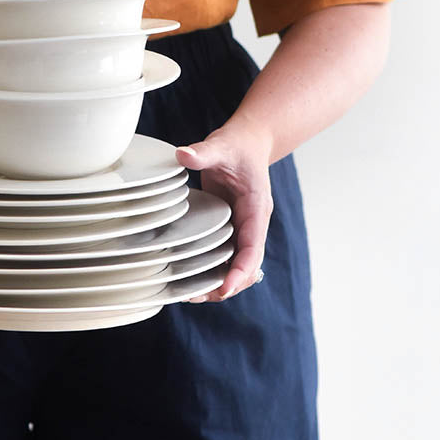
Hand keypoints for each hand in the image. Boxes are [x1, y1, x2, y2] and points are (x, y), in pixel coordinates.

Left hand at [176, 122, 272, 302]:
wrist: (248, 143)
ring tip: (191, 294)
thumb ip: (203, 152)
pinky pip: (225, 254)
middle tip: (198, 296)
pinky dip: (213, 268)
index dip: (241, 271)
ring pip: (236, 264)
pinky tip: (192, 277)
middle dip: (227, 284)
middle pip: (246, 265)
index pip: (253, 247)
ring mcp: (243, 227)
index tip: (225, 288)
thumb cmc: (237, 146)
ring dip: (218, 281)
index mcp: (257, 209)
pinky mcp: (231, 227)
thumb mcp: (220, 146)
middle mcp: (253, 224)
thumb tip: (182, 154)